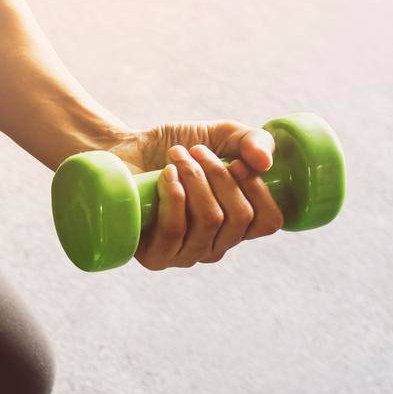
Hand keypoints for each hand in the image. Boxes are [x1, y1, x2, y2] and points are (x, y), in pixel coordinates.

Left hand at [109, 121, 284, 269]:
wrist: (125, 152)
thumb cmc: (176, 147)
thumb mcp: (222, 136)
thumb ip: (252, 141)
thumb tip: (266, 164)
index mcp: (235, 225)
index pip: (267, 223)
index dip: (258, 191)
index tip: (237, 163)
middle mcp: (214, 245)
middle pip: (238, 218)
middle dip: (219, 175)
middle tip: (196, 151)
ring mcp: (184, 255)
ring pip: (209, 222)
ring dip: (195, 180)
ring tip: (177, 157)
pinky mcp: (153, 257)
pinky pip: (175, 231)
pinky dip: (174, 196)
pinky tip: (167, 176)